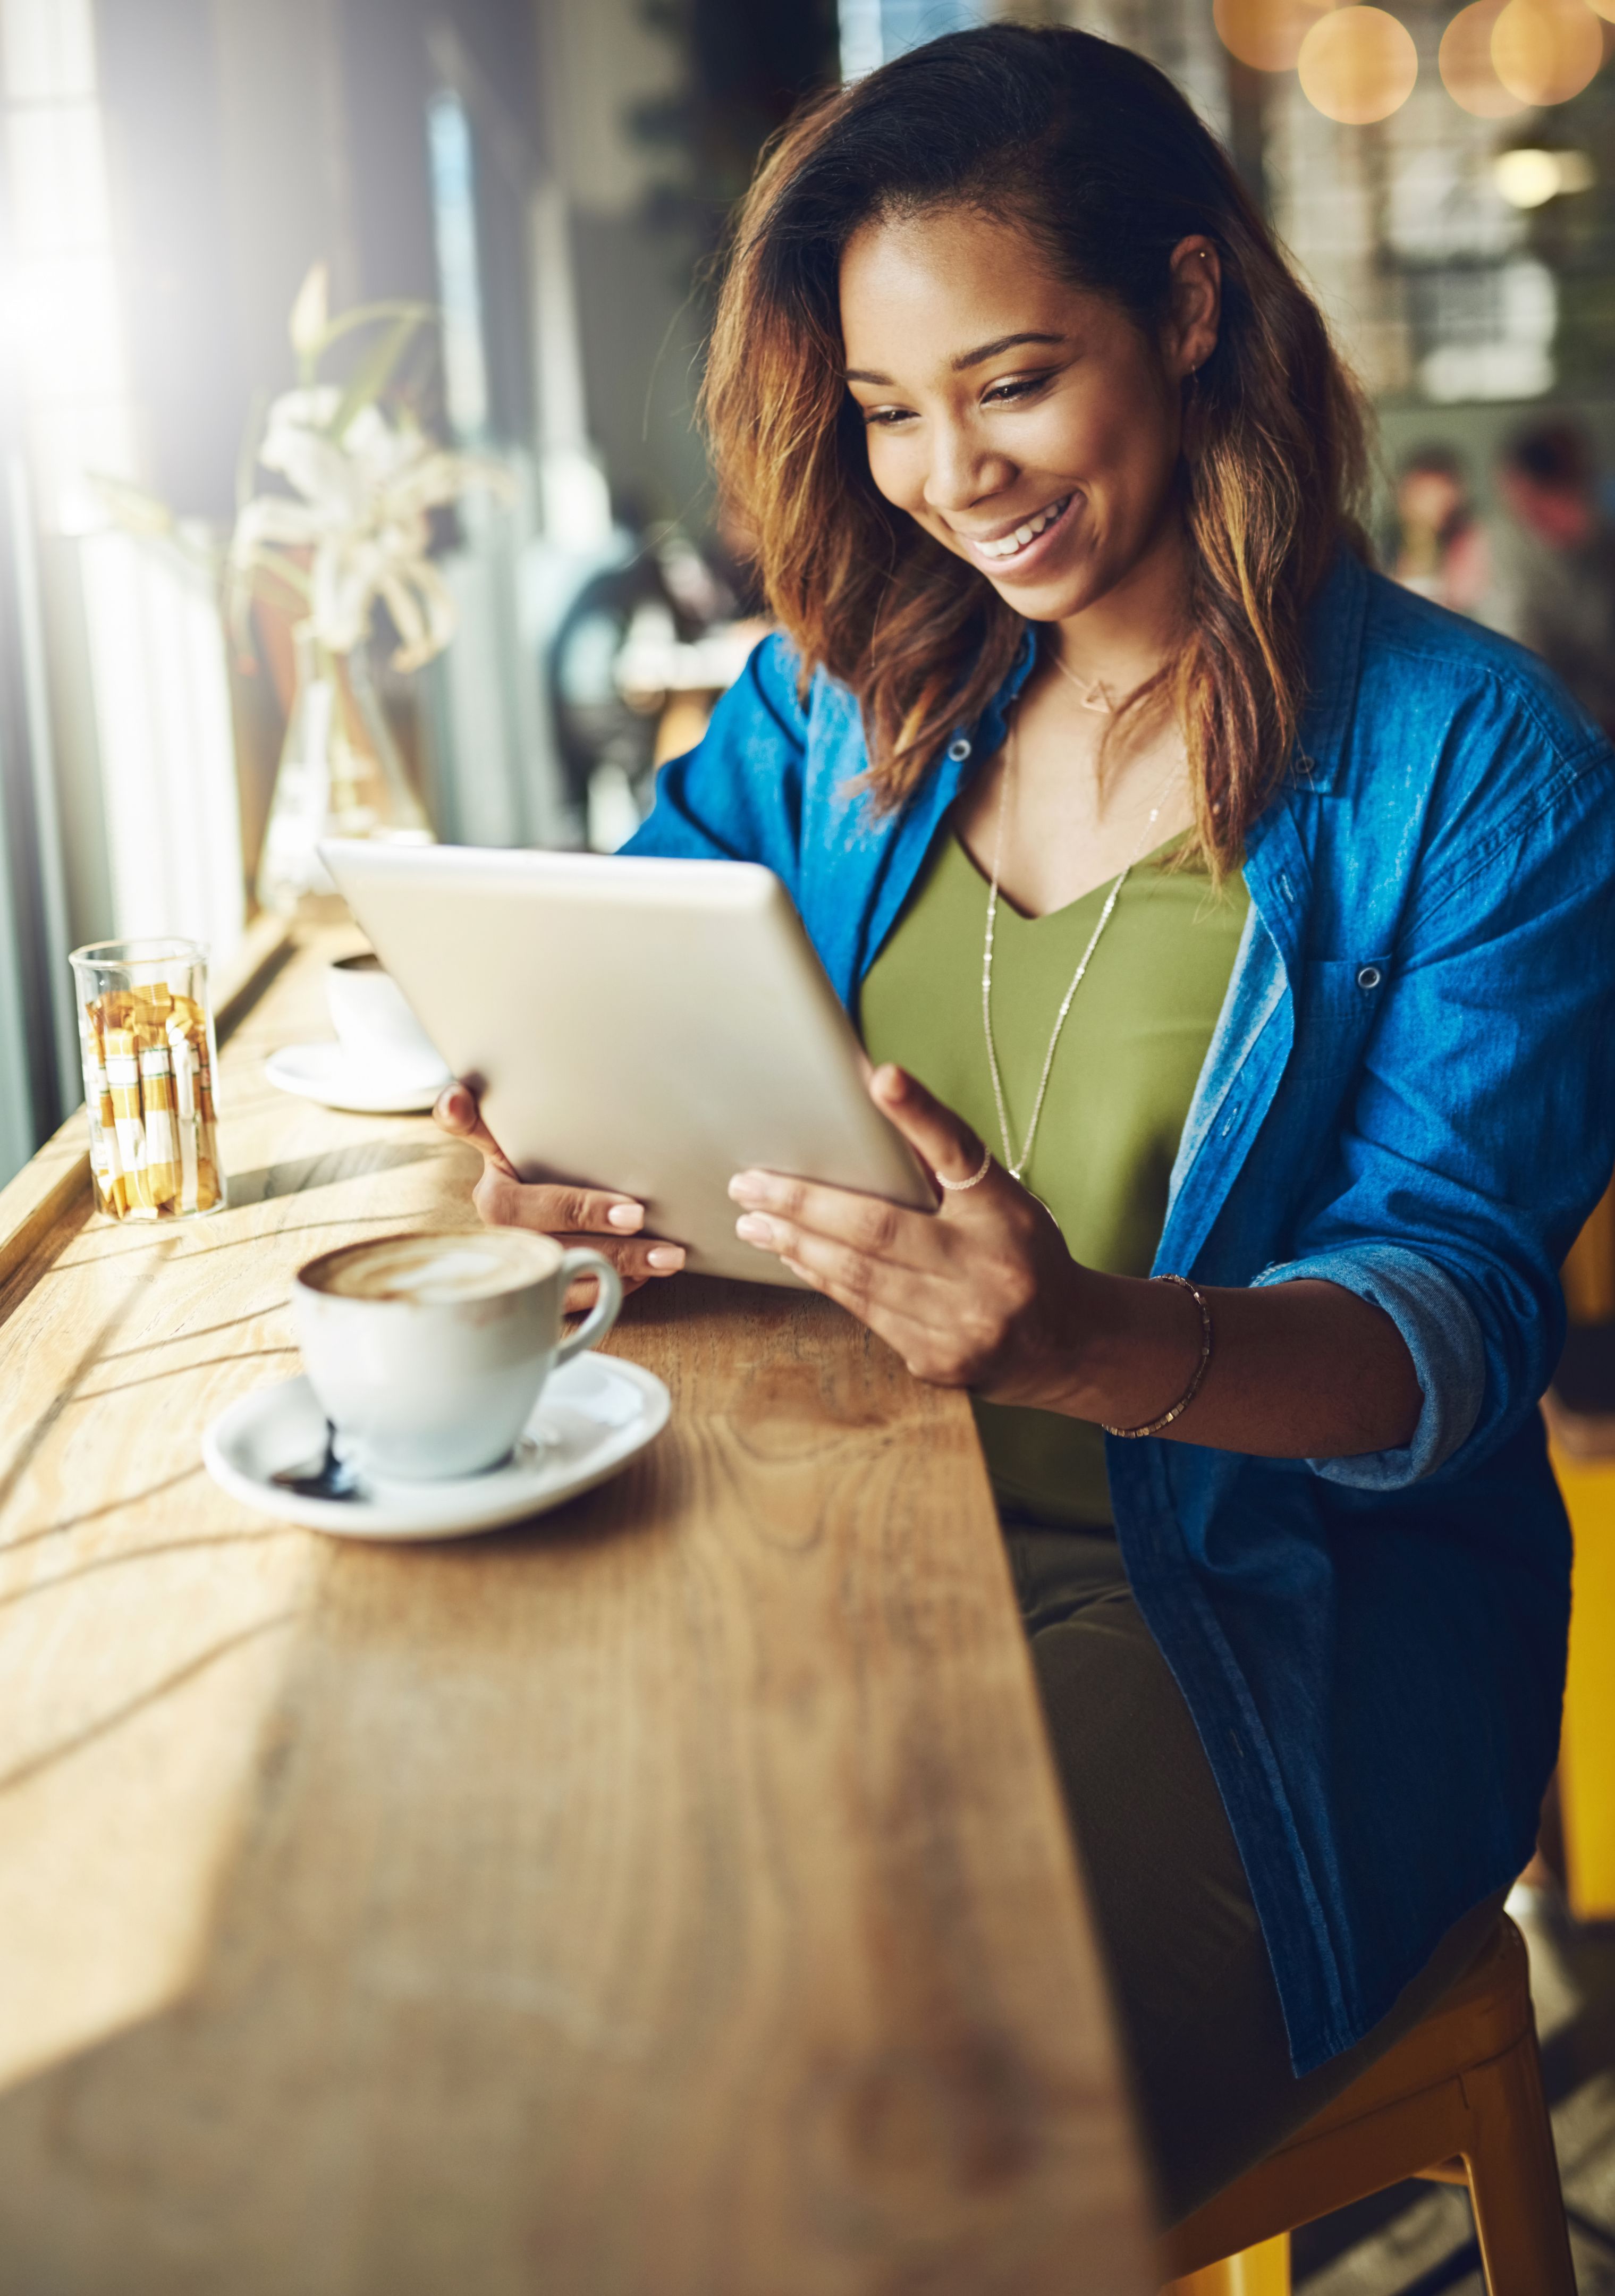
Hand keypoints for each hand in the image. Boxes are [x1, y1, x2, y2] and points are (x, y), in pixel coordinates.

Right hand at [432, 1082, 685, 1301]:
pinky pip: (577, 1307)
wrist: (517, 1188)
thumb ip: (473, 1116)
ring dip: (625, 1276)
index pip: (541, 1208)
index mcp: (495, 1202)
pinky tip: (643, 1278)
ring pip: (576, 1286)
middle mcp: (508, 1244)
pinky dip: (613, 1293)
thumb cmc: (515, 1157)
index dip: (586, 1211)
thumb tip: (452, 1102)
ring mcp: (525, 1275)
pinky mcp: (540, 1298)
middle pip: (567, 1253)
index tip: (635, 1212)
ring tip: (669, 1261)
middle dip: (620, 1252)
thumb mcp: (494, 1135)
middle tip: (670, 1247)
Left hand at [727, 1064, 1094, 1405]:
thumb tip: (875, 1105)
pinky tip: (793, 1256)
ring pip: (859, 1276)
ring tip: (755, 1220)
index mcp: (1006, 1213)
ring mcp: (963, 1320)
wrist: (1064, 1341)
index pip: (961, 1153)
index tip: (882, 1077)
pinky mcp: (938, 1359)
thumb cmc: (1019, 1252)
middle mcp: (988, 1267)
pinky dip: (822, 1278)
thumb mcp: (1002, 1201)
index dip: (920, 1115)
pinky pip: (864, 1311)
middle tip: (750, 1182)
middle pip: (878, 1228)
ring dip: (797, 1244)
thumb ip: (946, 1169)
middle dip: (803, 1203)